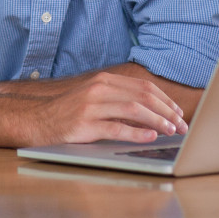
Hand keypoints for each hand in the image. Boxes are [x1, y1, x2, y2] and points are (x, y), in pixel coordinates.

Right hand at [27, 72, 188, 145]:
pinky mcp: (84, 124)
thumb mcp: (94, 98)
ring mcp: (91, 106)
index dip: (165, 100)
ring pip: (133, 109)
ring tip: (171, 131)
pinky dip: (137, 132)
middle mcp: (99, 89)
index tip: (178, 113)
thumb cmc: (68, 112)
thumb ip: (118, 100)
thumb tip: (151, 111)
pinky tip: (150, 137)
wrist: (36, 119)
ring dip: (157, 120)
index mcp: (104, 80)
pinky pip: (116, 128)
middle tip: (181, 125)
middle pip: (142, 96)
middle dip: (166, 111)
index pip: (143, 87)